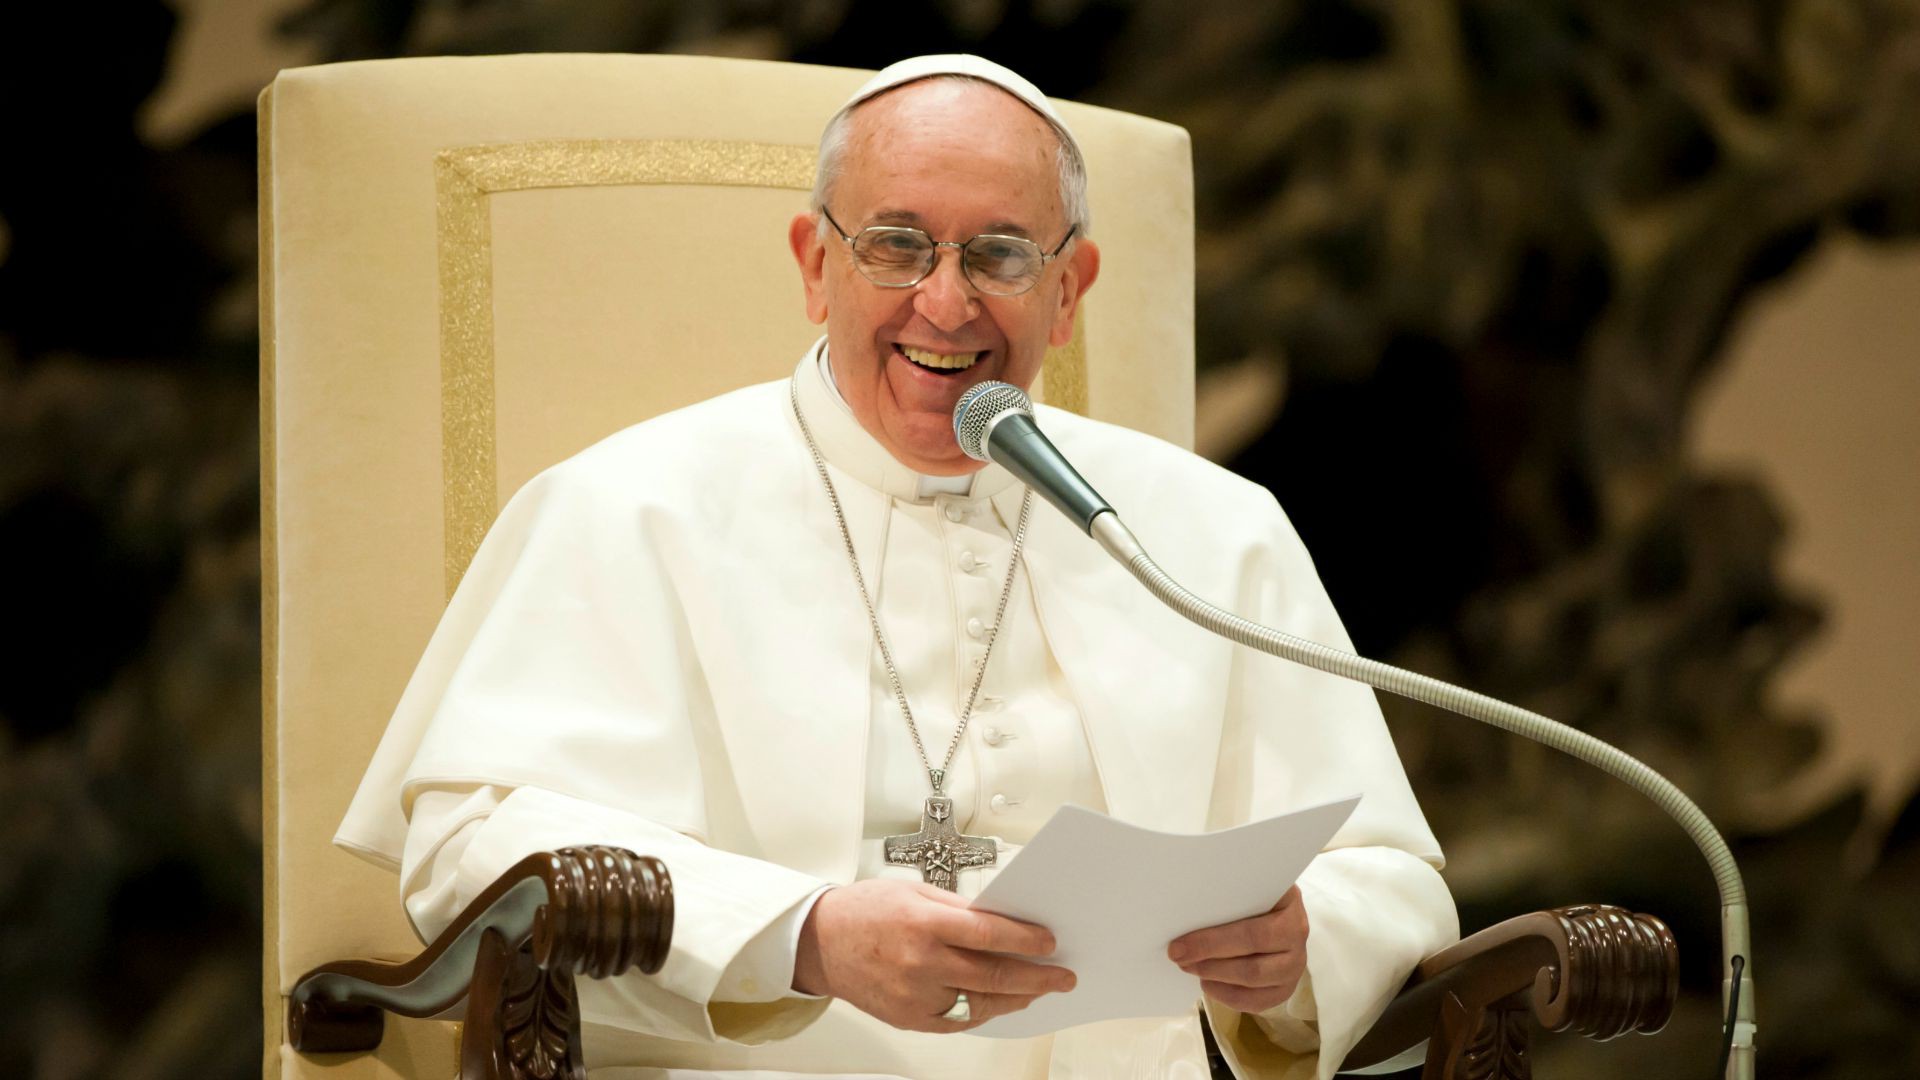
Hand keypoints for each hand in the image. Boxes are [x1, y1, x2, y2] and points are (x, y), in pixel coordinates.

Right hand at [792, 878, 1076, 1031]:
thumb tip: (1003, 921)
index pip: (989, 934)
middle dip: (1036, 977)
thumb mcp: (914, 893)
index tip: (1050, 942)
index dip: (1026, 940)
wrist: (820, 943)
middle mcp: (920, 964)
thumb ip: (959, 909)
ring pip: (981, 1003)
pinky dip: (986, 1011)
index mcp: (923, 924)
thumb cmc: (865, 912)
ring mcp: (915, 997)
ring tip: (1038, 990)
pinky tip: (1002, 1002)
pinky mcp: (910, 1019)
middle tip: (1062, 977)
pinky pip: (959, 1020)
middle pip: (993, 975)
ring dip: (1017, 998)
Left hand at [1167, 885, 1307, 1012]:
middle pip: (1251, 960)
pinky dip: (1229, 996)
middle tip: (1177, 956)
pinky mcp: (1287, 986)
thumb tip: (1185, 901)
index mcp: (1289, 904)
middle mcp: (1298, 935)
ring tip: (1190, 968)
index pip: (1250, 932)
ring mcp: (1296, 964)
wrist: (1277, 906)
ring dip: (1216, 977)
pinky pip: (1258, 1001)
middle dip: (1208, 960)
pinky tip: (1208, 984)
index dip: (1212, 942)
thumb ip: (1227, 892)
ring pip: (1254, 980)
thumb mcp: (1246, 882)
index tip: (1178, 943)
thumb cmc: (1254, 891)